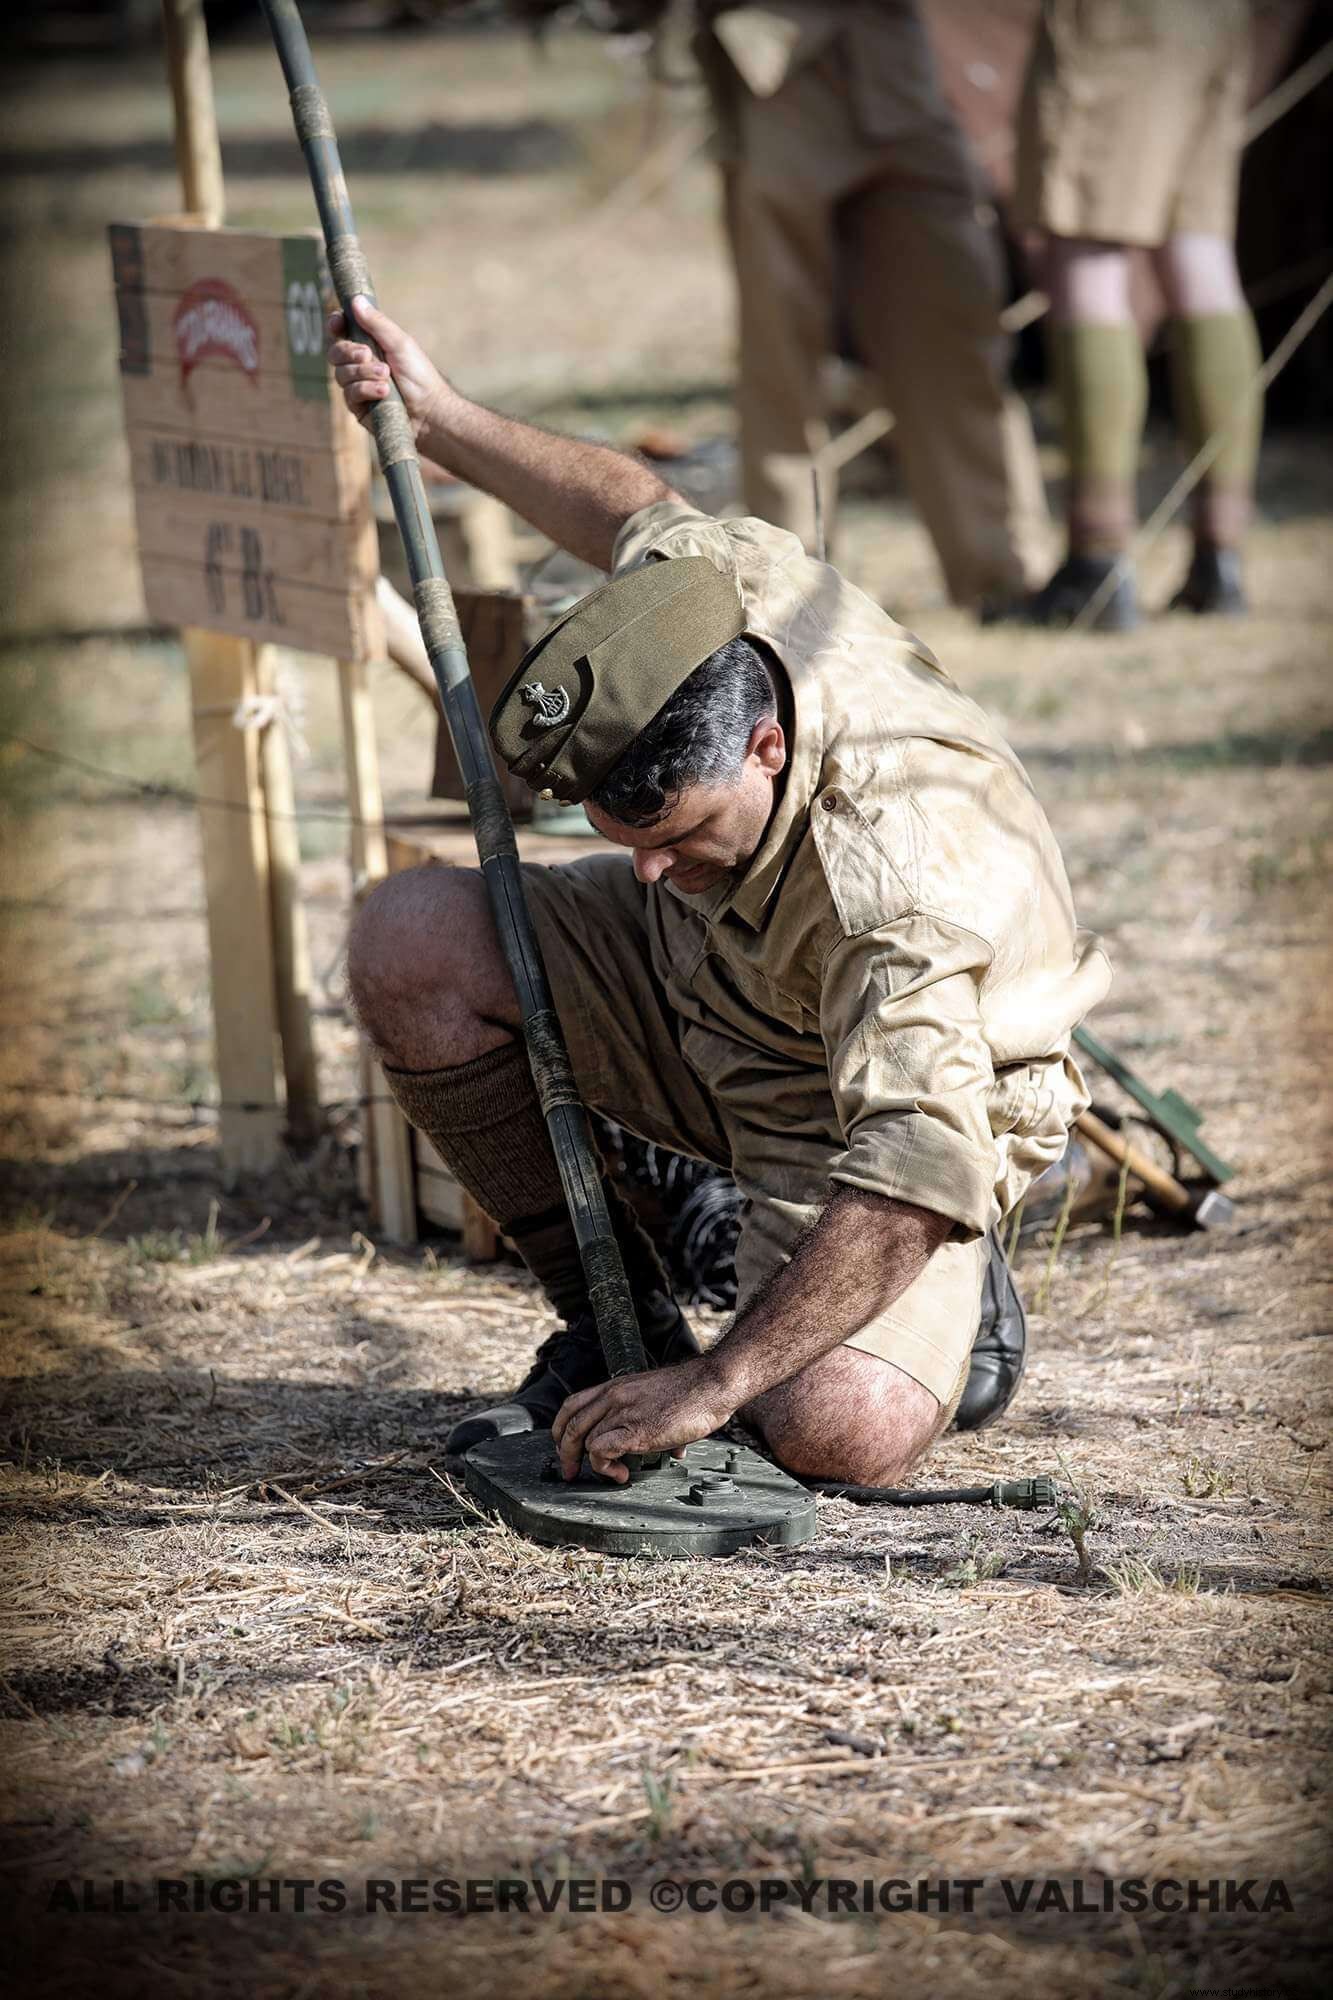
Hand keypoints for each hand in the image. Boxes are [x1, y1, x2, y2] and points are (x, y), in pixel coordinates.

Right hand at [326, 296, 449, 441]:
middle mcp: (360, 364)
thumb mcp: (400, 343)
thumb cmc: (419, 375)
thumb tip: (356, 300)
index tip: (338, 322)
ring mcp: (357, 385)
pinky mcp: (358, 406)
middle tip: (369, 354)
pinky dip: (366, 389)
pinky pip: (349, 394)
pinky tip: (384, 392)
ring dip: (364, 373)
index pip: (342, 331)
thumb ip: (377, 323)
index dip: (336, 325)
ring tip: (386, 376)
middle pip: (335, 352)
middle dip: (350, 351)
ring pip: (340, 374)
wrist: (429, 410)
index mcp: (369, 344)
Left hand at [551, 1353, 737, 1485]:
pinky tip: (622, 1474)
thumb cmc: (693, 1392)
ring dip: (591, 1465)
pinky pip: (601, 1451)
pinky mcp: (635, 1431)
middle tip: (569, 1471)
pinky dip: (605, 1467)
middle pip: (570, 1425)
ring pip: (584, 1441)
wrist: (711, 1385)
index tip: (565, 1447)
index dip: (562, 1429)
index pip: (572, 1405)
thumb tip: (672, 1449)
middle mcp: (614, 1397)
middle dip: (565, 1452)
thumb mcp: (658, 1397)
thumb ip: (654, 1419)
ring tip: (613, 1473)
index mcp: (616, 1387)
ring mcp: (623, 1413)